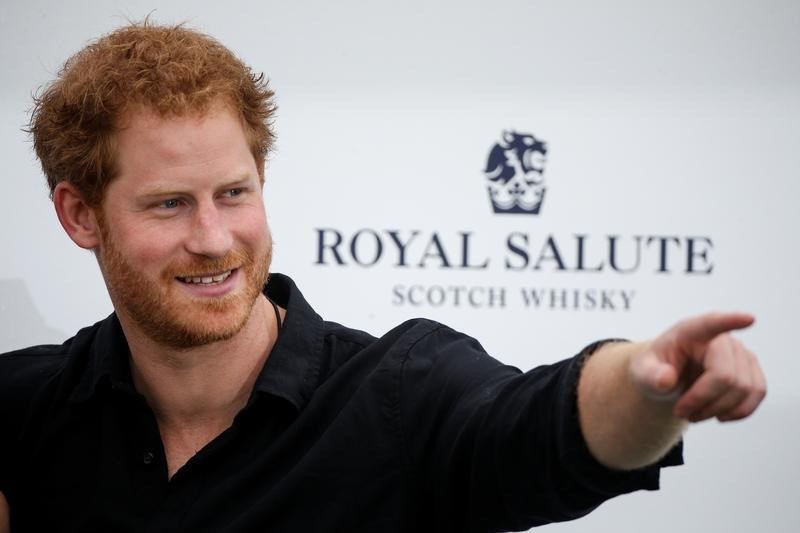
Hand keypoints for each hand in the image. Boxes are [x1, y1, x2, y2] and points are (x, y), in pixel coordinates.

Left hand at [629, 312, 765, 421]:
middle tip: (682, 412)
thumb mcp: (642, 372)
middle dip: (703, 402)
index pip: (711, 324)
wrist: (667, 377)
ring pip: (744, 389)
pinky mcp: (751, 369)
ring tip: (695, 413)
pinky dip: (738, 411)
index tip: (748, 319)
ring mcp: (739, 352)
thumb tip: (665, 379)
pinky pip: (757, 393)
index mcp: (689, 331)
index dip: (730, 321)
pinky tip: (719, 415)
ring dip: (718, 410)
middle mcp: (720, 338)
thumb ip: (650, 375)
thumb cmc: (655, 369)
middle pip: (726, 377)